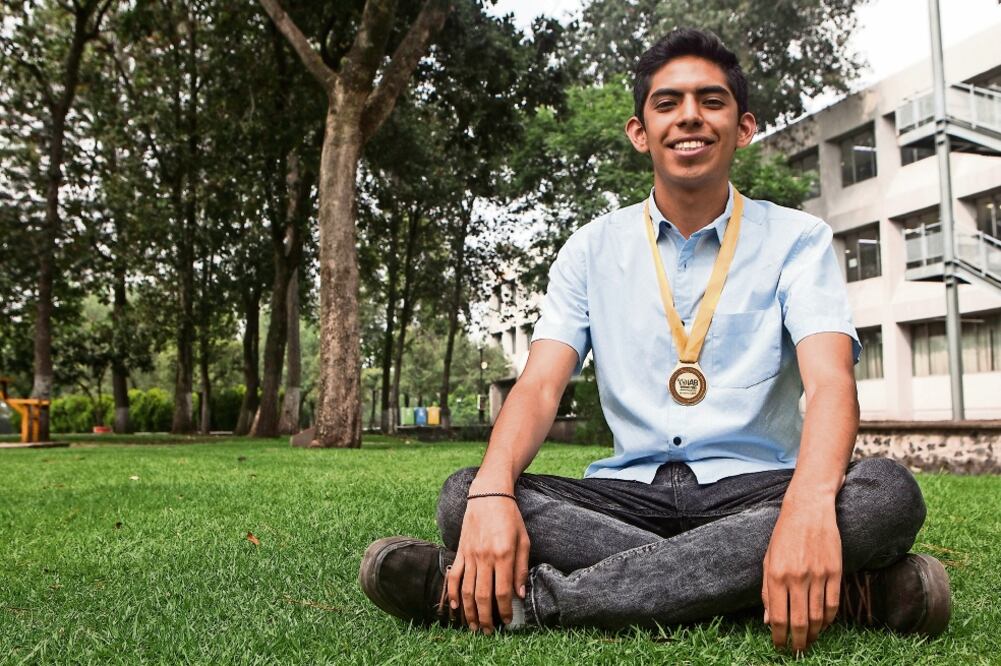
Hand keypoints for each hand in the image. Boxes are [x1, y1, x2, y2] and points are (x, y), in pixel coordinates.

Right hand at [446, 495, 529, 634]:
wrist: (488, 495)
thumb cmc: (510, 517)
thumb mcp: (524, 540)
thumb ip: (521, 568)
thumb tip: (519, 594)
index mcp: (503, 554)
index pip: (503, 591)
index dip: (505, 610)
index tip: (508, 621)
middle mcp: (485, 557)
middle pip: (482, 596)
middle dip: (485, 618)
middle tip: (489, 632)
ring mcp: (470, 555)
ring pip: (466, 590)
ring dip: (469, 611)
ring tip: (474, 626)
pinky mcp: (460, 551)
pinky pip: (454, 576)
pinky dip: (453, 593)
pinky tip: (455, 607)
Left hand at [762, 498, 841, 652]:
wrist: (808, 510)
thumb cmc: (784, 535)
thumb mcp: (768, 560)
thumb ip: (768, 591)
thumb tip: (768, 620)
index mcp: (776, 575)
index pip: (778, 617)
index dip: (779, 637)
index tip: (779, 646)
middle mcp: (797, 577)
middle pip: (799, 622)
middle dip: (798, 641)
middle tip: (797, 650)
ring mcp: (818, 575)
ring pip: (818, 616)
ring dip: (814, 633)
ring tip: (809, 640)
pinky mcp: (835, 571)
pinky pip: (833, 604)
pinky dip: (829, 619)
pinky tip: (823, 625)